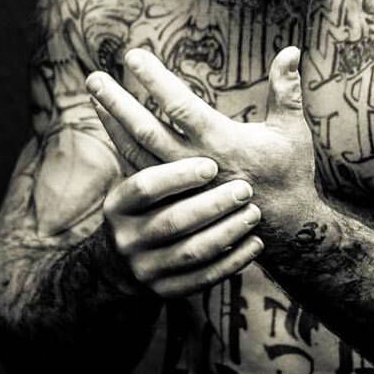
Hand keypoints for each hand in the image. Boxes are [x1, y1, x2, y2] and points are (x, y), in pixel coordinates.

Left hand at [86, 46, 316, 237]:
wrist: (285, 229)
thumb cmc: (289, 173)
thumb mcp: (292, 130)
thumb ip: (286, 89)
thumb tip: (292, 49)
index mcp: (223, 144)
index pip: (181, 107)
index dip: (156, 82)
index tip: (134, 57)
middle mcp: (196, 165)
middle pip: (146, 131)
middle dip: (118, 103)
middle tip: (94, 78)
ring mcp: (183, 186)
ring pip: (137, 153)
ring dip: (114, 123)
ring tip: (95, 96)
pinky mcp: (177, 198)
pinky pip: (140, 171)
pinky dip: (122, 147)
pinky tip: (110, 127)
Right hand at [100, 156, 264, 297]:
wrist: (123, 262)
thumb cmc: (148, 204)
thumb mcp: (139, 177)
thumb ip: (146, 143)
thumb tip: (125, 81)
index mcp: (118, 204)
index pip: (145, 187)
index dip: (178, 175)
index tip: (212, 165)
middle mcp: (126, 238)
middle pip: (172, 221)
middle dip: (212, 204)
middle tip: (245, 188)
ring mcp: (144, 269)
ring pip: (191, 252)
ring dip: (227, 232)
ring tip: (254, 213)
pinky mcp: (165, 292)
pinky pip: (203, 278)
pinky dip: (233, 262)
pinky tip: (255, 243)